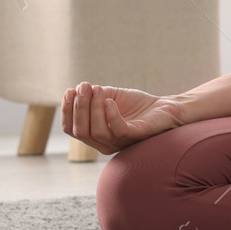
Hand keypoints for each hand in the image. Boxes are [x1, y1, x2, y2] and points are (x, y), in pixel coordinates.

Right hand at [62, 81, 182, 154]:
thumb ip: (92, 96)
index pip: (71, 129)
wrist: (164, 107)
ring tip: (98, 89)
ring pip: (97, 132)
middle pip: (81, 131)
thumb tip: (74, 90)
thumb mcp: (108, 97)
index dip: (66, 111)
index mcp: (95, 135)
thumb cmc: (135, 104)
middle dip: (79, 107)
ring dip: (94, 107)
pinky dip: (111, 115)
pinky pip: (118, 130)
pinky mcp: (135, 137)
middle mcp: (105, 143)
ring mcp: (120, 143)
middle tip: (83, 86)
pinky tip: (110, 101)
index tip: (69, 90)